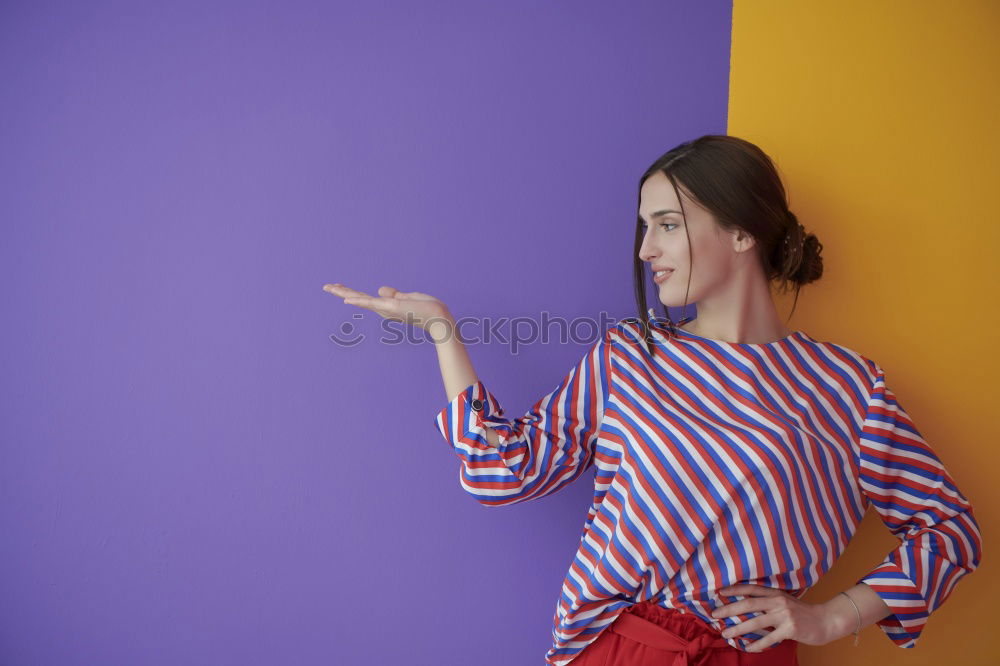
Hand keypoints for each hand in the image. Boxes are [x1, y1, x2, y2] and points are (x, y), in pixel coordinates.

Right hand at [322, 283, 454, 341]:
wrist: (440, 318)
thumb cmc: (427, 309)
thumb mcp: (408, 297)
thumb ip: (394, 294)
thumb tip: (379, 288)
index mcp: (387, 307)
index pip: (365, 298)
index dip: (352, 292)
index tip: (338, 287)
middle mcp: (384, 310)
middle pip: (359, 298)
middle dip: (341, 292)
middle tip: (325, 286)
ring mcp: (386, 309)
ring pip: (361, 299)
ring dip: (344, 293)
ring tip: (328, 287)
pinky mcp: (392, 308)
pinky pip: (372, 303)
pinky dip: (358, 300)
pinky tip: (346, 298)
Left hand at [709, 584, 836, 651]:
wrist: (826, 621)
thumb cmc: (802, 613)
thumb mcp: (784, 602)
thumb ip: (768, 602)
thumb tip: (745, 607)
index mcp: (775, 593)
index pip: (751, 589)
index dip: (734, 589)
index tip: (719, 592)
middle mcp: (778, 601)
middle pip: (748, 604)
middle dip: (729, 609)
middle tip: (714, 614)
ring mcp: (784, 615)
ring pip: (755, 621)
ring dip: (738, 628)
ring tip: (725, 633)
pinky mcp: (790, 629)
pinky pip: (769, 639)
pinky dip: (757, 644)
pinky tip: (748, 648)